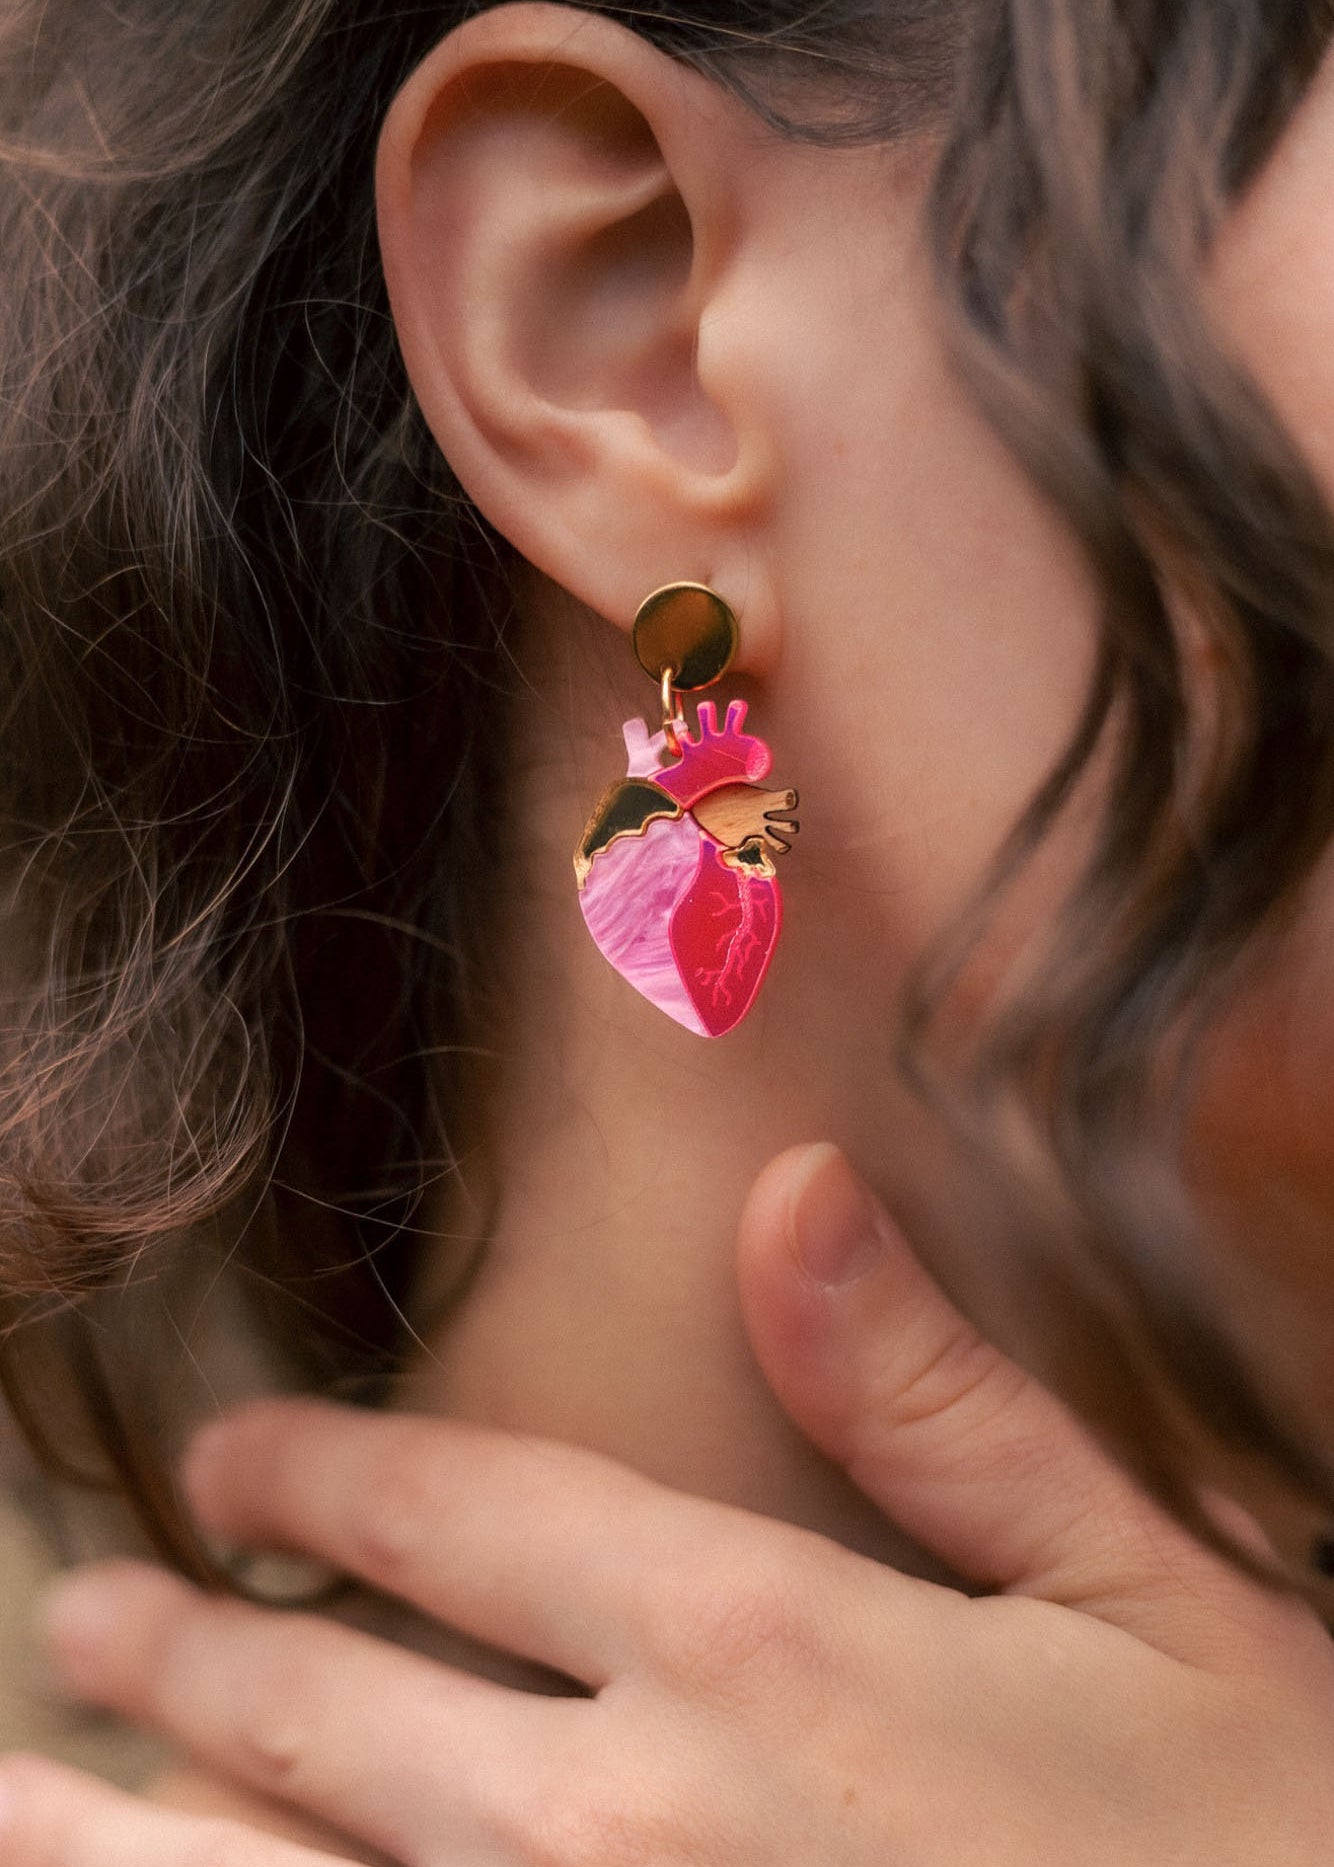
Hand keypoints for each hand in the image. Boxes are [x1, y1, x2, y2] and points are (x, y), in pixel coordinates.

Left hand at [4, 1143, 1333, 1864]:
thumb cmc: (1255, 1843)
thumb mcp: (1140, 1587)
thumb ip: (936, 1396)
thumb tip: (791, 1190)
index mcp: (762, 1646)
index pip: (469, 1514)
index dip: (328, 1473)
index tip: (235, 1457)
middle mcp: (634, 1827)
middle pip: (328, 1717)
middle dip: (186, 1661)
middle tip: (86, 1625)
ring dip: (125, 1848)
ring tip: (15, 1802)